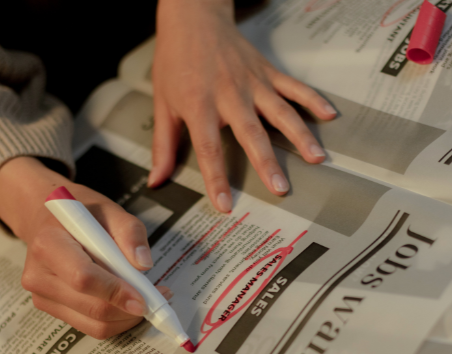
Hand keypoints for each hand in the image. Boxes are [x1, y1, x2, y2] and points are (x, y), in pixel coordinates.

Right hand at [0, 157, 171, 338]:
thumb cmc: (82, 214)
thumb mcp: (109, 210)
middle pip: (92, 307)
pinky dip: (116, 320)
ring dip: (127, 318)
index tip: (144, 299)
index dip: (116, 292)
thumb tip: (143, 265)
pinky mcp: (52, 310)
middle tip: (159, 297)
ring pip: (94, 325)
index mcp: (49, 245)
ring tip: (148, 299)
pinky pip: (90, 326)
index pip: (83, 278)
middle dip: (129, 309)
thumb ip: (130, 232)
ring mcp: (42, 297)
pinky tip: (128, 302)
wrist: (49, 221)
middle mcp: (38, 276)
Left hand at [149, 0, 336, 211]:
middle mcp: (230, 95)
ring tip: (316, 158)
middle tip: (281, 188)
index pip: (209, 150)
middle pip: (251, 134)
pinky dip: (313, 100)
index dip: (216, 179)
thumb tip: (156, 180)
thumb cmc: (176, 61)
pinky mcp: (267, 72)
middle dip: (267, 163)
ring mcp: (252, 82)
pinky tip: (329, 115)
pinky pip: (294, 87)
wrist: (192, 17)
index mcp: (200, 105)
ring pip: (280, 112)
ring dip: (300, 136)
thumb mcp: (162, 104)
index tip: (225, 203)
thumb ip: (163, 146)